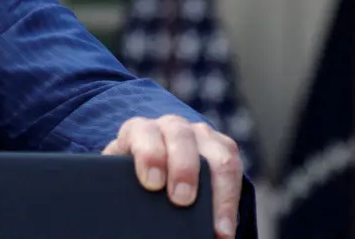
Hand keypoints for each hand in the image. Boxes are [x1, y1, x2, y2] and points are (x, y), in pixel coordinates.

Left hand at [103, 115, 241, 238]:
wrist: (152, 161)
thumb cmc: (133, 174)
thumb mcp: (121, 175)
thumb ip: (121, 184)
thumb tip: (122, 211)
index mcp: (140, 130)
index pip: (144, 133)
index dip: (150, 155)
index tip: (152, 184)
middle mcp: (172, 126)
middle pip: (181, 137)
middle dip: (184, 169)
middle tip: (181, 200)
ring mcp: (200, 134)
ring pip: (216, 152)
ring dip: (218, 190)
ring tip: (216, 227)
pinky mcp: (222, 147)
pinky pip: (234, 167)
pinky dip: (231, 201)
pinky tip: (226, 228)